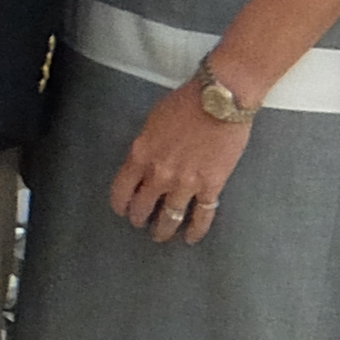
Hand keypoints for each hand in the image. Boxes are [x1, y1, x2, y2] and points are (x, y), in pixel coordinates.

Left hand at [108, 78, 254, 244]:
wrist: (220, 101)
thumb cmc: (186, 102)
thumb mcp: (153, 121)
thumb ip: (146, 146)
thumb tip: (145, 161)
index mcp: (140, 155)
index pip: (121, 190)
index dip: (120, 204)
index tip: (122, 209)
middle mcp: (159, 174)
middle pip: (142, 207)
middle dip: (139, 218)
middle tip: (141, 222)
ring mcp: (185, 183)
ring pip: (169, 217)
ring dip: (163, 230)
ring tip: (160, 236)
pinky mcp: (211, 186)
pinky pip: (201, 215)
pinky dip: (195, 230)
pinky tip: (190, 238)